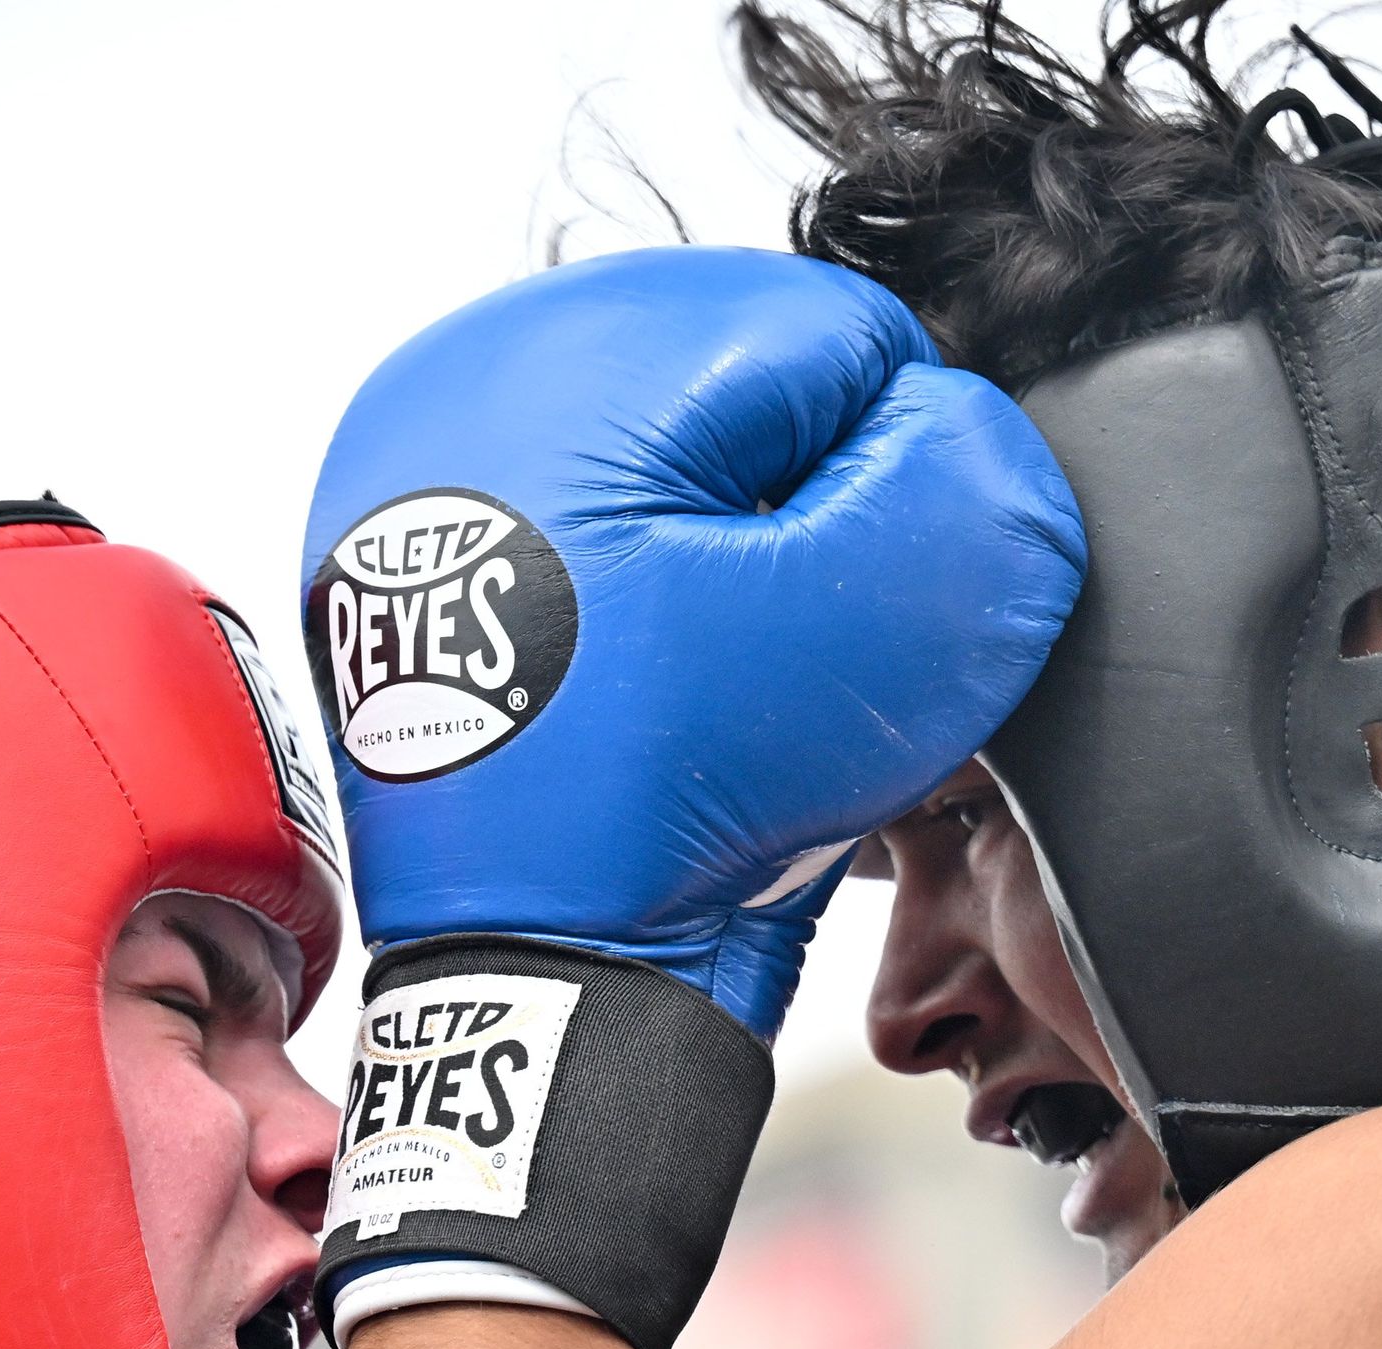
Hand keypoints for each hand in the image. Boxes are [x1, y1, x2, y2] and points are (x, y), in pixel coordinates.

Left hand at [300, 246, 1084, 1348]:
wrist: (527, 979)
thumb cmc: (672, 817)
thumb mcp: (892, 631)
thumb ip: (973, 480)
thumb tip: (954, 427)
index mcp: (566, 356)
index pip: (835, 336)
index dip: (895, 488)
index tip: (848, 612)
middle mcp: (460, 381)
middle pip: (739, 391)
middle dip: (791, 517)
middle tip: (766, 660)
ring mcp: (415, 470)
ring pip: (666, 462)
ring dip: (716, 557)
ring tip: (697, 683)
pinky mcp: (408, 558)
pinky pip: (588, 529)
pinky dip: (635, 594)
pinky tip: (638, 686)